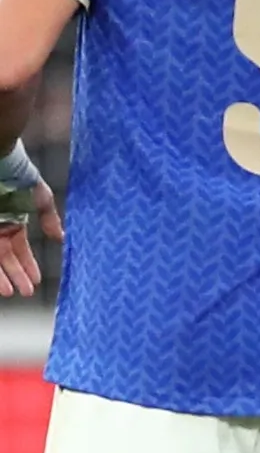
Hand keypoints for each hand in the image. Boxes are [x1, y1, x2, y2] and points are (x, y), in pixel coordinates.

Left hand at [0, 180, 56, 298]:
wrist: (0, 160)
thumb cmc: (20, 175)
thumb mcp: (40, 197)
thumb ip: (49, 218)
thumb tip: (61, 237)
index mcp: (13, 221)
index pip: (19, 249)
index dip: (28, 265)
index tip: (36, 281)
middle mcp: (0, 228)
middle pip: (6, 258)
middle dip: (16, 276)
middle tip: (25, 293)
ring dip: (2, 277)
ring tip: (11, 293)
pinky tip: (1, 281)